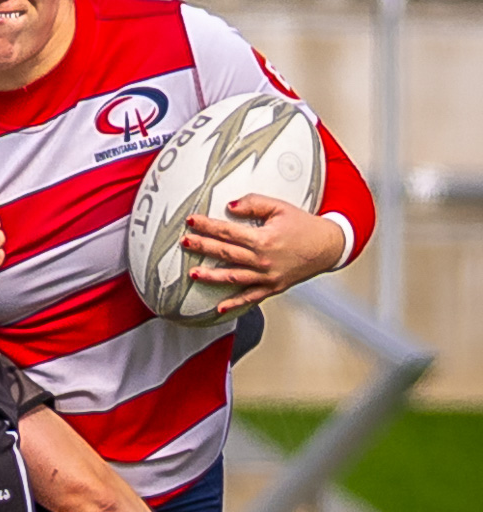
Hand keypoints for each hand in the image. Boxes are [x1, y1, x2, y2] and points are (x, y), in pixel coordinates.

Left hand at [181, 195, 345, 313]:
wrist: (327, 247)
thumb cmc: (304, 226)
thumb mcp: (280, 208)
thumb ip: (254, 204)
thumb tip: (230, 206)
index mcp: (263, 239)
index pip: (228, 232)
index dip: (207, 226)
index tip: (191, 222)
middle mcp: (263, 260)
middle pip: (226, 253)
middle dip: (202, 247)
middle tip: (185, 243)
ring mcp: (267, 277)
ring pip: (233, 277)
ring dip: (211, 276)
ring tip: (193, 273)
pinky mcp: (272, 288)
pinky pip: (250, 298)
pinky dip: (234, 303)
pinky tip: (219, 308)